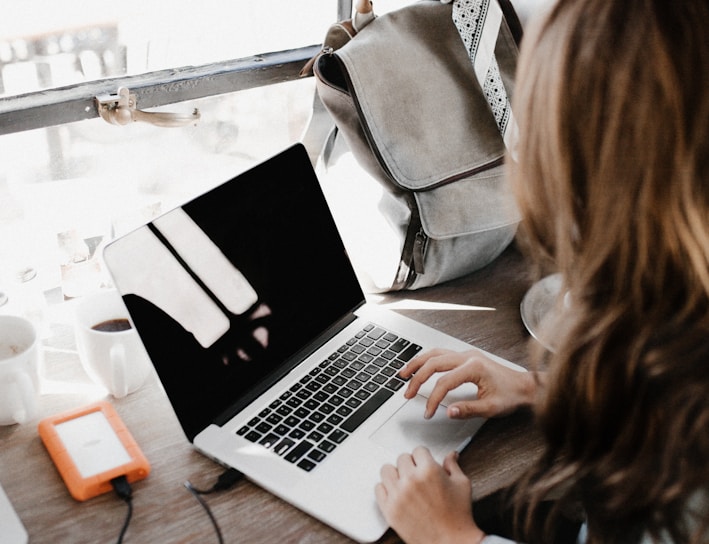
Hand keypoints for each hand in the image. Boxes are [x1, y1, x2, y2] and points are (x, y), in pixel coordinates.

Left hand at [375, 447, 484, 543]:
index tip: (424, 462)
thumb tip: (451, 455)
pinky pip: (378, 489)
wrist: (451, 543)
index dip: (424, 457)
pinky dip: (386, 489)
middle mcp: (411, 480)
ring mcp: (398, 495)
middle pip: (402, 458)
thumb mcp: (462, 485)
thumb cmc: (458, 516)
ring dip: (396, 474)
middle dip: (411, 464)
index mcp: (429, 470)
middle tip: (417, 474)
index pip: (418, 450)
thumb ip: (453, 466)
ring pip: (386, 470)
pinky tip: (396, 493)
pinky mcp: (389, 509)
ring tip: (404, 482)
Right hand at [400, 348, 538, 419]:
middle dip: (417, 379)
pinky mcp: (466, 356)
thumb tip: (448, 411)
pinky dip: (427, 360)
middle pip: (434, 363)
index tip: (428, 412)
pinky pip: (441, 354)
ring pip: (435, 353)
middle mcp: (468, 357)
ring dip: (418, 363)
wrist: (525, 386)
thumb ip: (468, 409)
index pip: (444, 382)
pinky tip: (420, 366)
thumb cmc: (511, 395)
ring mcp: (466, 354)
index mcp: (474, 367)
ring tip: (404, 374)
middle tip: (407, 393)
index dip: (433, 399)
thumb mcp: (491, 408)